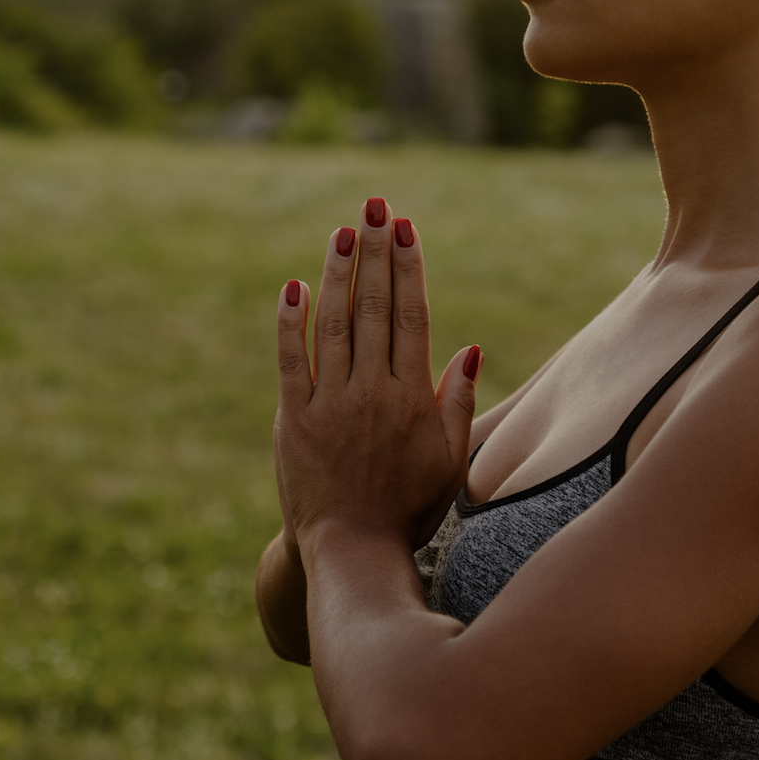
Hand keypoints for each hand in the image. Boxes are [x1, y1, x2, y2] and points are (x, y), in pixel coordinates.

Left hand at [274, 196, 481, 553]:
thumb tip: (468, 348)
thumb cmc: (408, 509)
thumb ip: (457, 402)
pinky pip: (290, 361)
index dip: (407, 268)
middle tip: (374, 207)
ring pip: (333, 325)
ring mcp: (328, 404)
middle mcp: (371, 393)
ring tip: (342, 232)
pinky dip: (290, 322)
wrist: (351, 551)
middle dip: (374, 252)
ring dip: (337, 273)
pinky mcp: (292, 419)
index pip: (410, 316)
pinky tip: (293, 286)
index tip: (404, 228)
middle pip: (373, 307)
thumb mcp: (449, 461)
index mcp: (412, 398)